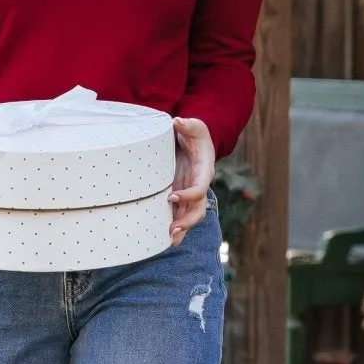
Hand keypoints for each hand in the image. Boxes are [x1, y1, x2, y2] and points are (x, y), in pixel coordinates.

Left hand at [170, 117, 214, 243]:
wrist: (191, 144)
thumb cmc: (194, 135)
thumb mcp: (194, 127)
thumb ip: (188, 125)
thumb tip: (177, 122)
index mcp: (203, 172)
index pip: (199, 188)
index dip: (189, 195)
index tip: (171, 196)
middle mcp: (197, 187)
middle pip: (197, 211)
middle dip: (187, 222)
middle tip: (172, 230)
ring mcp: (188, 195)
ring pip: (188, 218)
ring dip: (180, 230)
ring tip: (168, 241)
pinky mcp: (178, 198)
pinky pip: (177, 215)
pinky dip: (172, 227)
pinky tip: (160, 239)